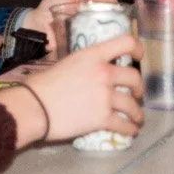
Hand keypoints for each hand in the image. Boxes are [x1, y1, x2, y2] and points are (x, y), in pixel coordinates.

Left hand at [22, 0, 113, 47]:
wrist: (40, 25)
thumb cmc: (51, 5)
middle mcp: (97, 8)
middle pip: (113, 1)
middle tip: (82, 2)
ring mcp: (96, 22)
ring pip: (112, 15)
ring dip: (101, 12)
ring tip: (85, 14)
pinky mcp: (93, 35)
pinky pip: (106, 31)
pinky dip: (104, 27)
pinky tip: (93, 25)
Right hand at [22, 36, 143, 142]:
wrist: (34, 107)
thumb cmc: (42, 84)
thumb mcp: (66, 63)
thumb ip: (84, 65)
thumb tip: (90, 72)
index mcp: (94, 55)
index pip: (126, 43)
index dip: (138, 49)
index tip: (140, 57)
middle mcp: (104, 73)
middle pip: (134, 77)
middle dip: (138, 88)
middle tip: (136, 94)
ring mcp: (105, 96)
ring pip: (132, 104)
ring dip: (136, 112)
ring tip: (136, 118)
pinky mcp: (102, 118)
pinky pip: (123, 124)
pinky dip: (129, 129)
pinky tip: (130, 131)